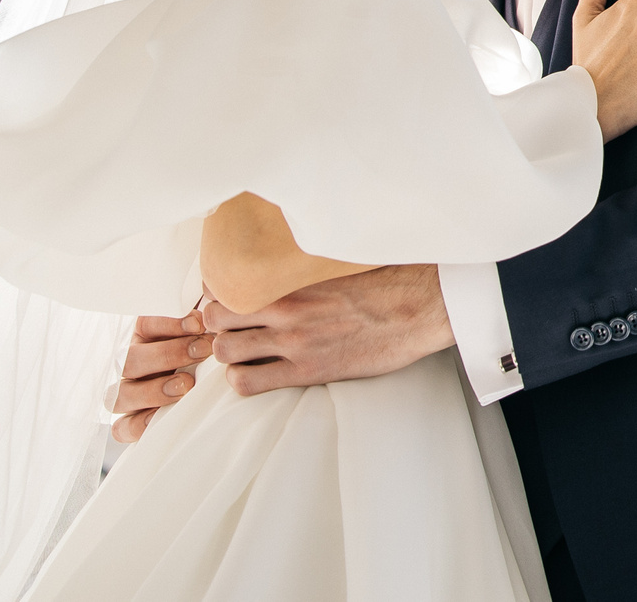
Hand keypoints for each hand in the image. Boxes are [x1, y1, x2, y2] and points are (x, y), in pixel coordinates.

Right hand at [108, 309, 212, 441]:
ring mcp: (128, 394)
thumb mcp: (206, 330)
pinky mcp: (130, 423)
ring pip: (119, 395)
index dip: (167, 323)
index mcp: (145, 337)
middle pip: (129, 359)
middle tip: (202, 351)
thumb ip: (201, 320)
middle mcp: (131, 364)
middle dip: (167, 354)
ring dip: (153, 390)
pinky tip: (161, 417)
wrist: (217, 382)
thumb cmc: (209, 349)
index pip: (143, 325)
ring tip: (187, 384)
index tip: (198, 323)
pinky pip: (122, 428)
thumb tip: (206, 310)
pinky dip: (138, 424)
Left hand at [204, 263, 451, 395]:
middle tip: (232, 330)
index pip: (228, 282)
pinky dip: (244, 380)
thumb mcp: (341, 261)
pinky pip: (248, 383)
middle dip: (218, 325)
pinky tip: (259, 374)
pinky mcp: (307, 371)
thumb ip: (308, 263)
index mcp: (294, 277)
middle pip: (215, 318)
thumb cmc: (389, 281)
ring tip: (244, 354)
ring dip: (228, 355)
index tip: (227, 300)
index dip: (219, 294)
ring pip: (224, 352)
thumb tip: (297, 253)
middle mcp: (286, 308)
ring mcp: (293, 342)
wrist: (421, 307)